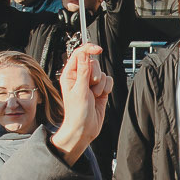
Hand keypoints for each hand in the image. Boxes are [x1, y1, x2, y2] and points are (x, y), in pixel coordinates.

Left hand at [48, 45, 111, 162]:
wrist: (84, 129)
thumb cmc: (76, 114)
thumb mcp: (79, 90)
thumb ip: (83, 71)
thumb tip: (84, 54)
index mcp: (70, 75)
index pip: (79, 54)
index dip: (89, 49)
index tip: (98, 50)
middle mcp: (80, 77)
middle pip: (94, 63)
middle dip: (95, 75)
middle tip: (90, 87)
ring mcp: (90, 84)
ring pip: (103, 73)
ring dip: (101, 85)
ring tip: (93, 95)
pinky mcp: (100, 90)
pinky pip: (109, 81)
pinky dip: (107, 89)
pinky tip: (100, 97)